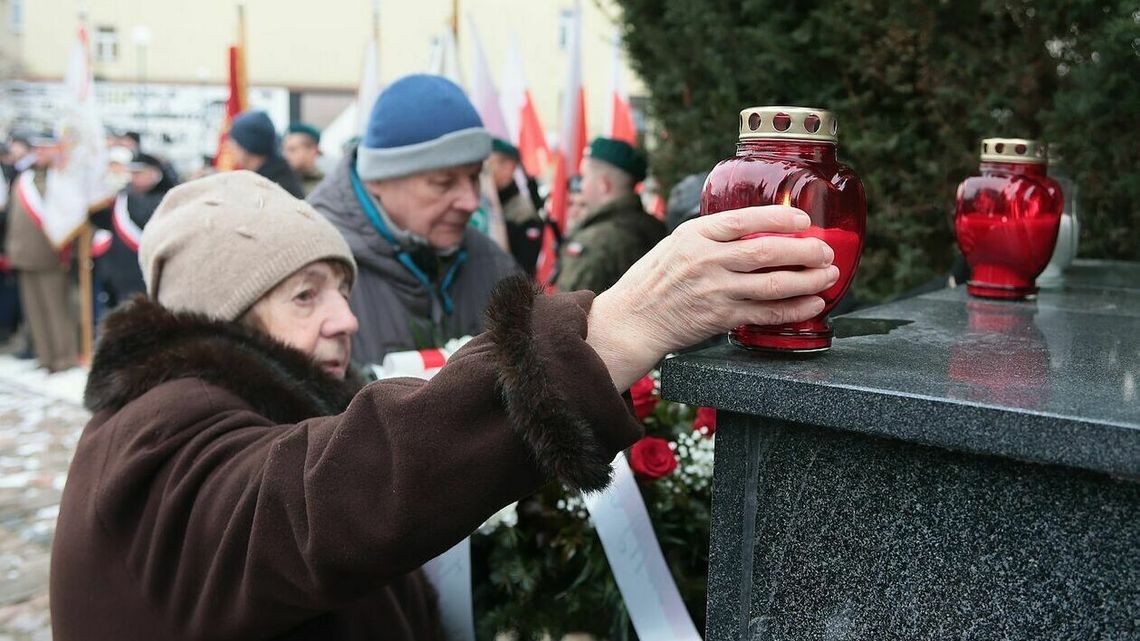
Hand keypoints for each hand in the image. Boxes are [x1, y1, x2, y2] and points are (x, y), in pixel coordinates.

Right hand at [586, 205, 837, 390]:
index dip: (778, 219)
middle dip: (803, 250)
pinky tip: (812, 303)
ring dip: (806, 279)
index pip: (743, 221)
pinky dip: (793, 309)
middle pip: (764, 252)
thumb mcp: (677, 244)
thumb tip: (757, 226)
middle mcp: (705, 261)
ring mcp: (714, 291)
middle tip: (825, 250)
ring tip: (828, 275)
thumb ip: (712, 235)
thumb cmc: (655, 280)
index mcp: (694, 236)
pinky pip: (765, 313)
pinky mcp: (720, 318)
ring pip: (771, 284)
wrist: (632, 320)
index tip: (803, 221)